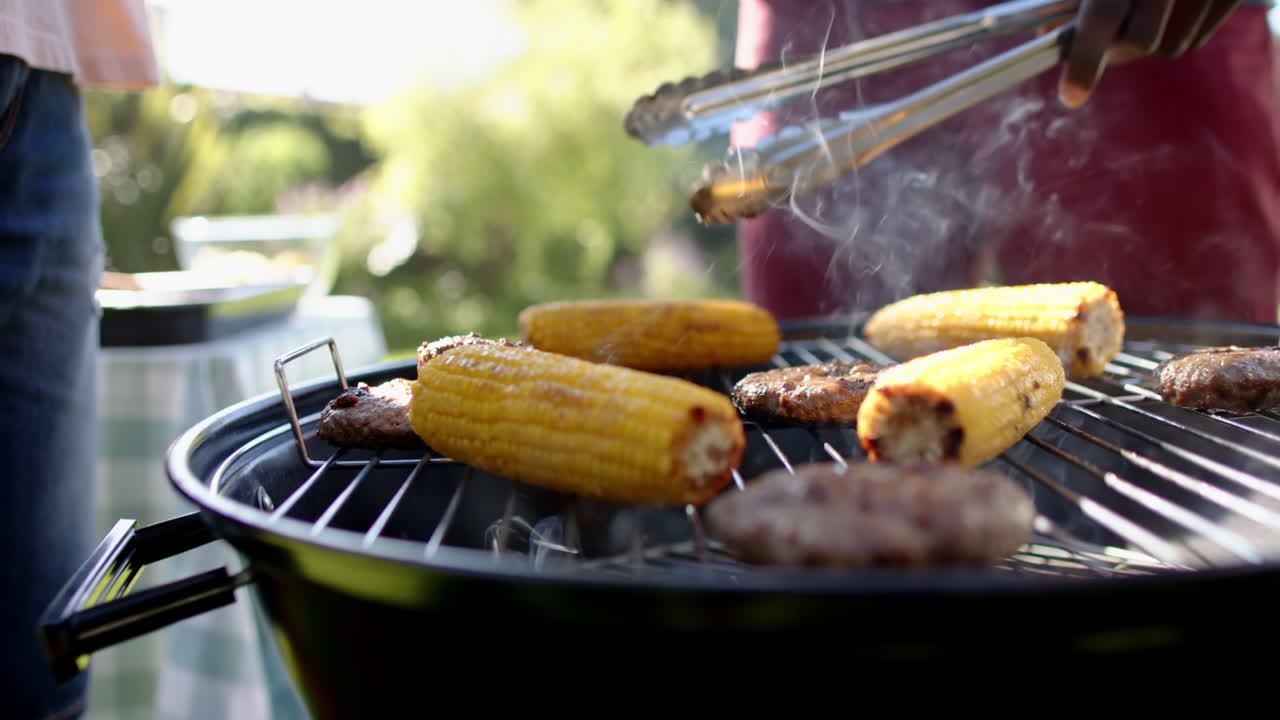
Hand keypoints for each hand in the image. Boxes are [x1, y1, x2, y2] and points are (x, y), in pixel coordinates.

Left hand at [1058, 0, 1240, 107]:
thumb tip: (1048, 35)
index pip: (1105, 17)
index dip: (1085, 60)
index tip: (1070, 96)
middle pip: (1141, 41)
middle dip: (1114, 51)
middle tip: (1096, 49)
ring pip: (1171, 45)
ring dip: (1145, 44)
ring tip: (1131, 22)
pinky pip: (1197, 35)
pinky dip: (1174, 33)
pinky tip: (1161, 16)